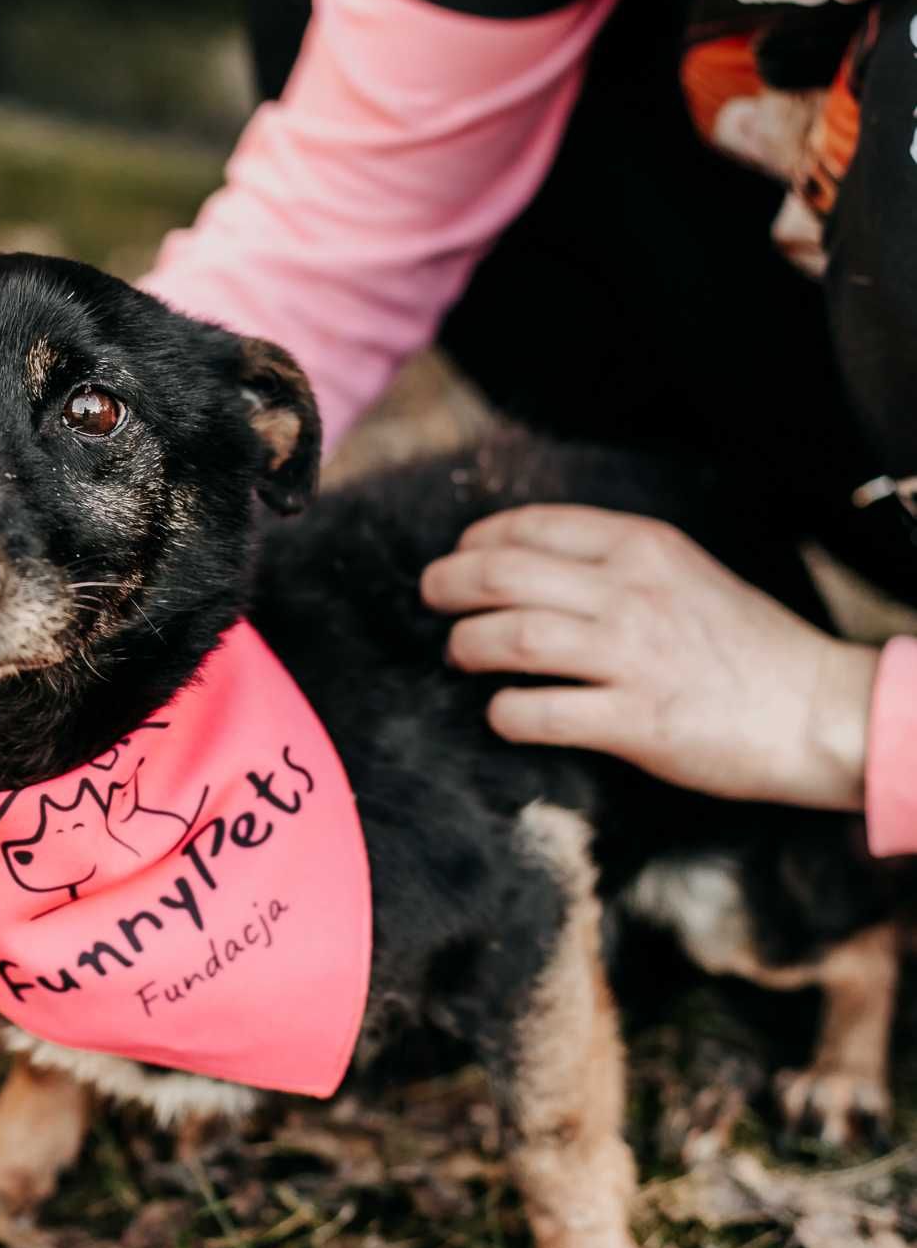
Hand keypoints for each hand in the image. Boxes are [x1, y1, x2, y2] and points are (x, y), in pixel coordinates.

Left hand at [420, 506, 879, 809]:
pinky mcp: (634, 722)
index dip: (480, 539)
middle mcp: (631, 594)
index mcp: (644, 547)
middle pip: (505, 574)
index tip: (462, 554)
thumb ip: (617, 565)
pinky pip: (541, 712)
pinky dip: (506, 713)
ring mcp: (632, 657)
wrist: (815, 709)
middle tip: (432, 597)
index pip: (535, 526)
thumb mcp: (684, 574)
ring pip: (513, 637)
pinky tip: (503, 714)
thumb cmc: (748, 647)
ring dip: (468, 645)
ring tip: (459, 655)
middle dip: (451, 583)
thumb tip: (533, 568)